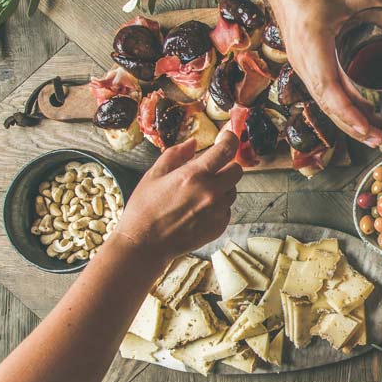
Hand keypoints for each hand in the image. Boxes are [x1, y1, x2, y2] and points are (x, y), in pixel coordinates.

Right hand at [115, 131, 241, 259]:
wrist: (144, 244)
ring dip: (222, 186)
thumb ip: (175, 154)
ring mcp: (217, 211)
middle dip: (226, 165)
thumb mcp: (154, 175)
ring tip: (199, 193)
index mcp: (194, 176)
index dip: (230, 139)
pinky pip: (227, 209)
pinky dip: (218, 205)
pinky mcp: (219, 226)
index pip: (226, 150)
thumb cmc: (144, 208)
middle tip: (210, 169)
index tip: (227, 137)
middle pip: (237, 170)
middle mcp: (211, 193)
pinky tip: (198, 209)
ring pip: (233, 190)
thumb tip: (193, 143)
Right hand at [265, 0, 381, 146]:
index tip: (369, 129)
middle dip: (353, 127)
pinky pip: (322, 92)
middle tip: (380, 139)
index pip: (329, 90)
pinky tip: (357, 117)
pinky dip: (340, 108)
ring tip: (373, 135)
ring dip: (347, 122)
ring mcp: (302, 65)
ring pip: (324, 102)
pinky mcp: (305, 64)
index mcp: (313, 44)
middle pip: (327, 105)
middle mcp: (303, 61)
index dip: (350, 114)